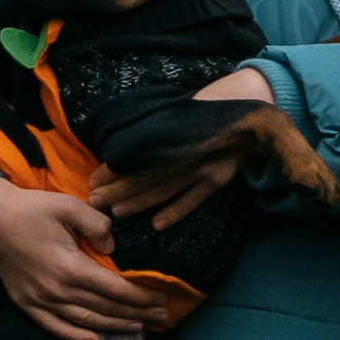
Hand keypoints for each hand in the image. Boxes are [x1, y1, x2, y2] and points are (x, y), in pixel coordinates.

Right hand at [0, 175, 164, 339]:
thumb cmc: (31, 209)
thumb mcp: (69, 206)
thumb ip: (99, 226)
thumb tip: (113, 249)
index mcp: (71, 268)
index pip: (116, 290)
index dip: (141, 297)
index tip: (162, 299)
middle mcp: (57, 290)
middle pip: (105, 308)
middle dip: (137, 314)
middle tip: (162, 318)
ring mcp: (40, 300)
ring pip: (85, 321)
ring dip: (114, 326)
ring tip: (139, 327)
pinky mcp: (26, 303)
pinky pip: (54, 327)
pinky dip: (75, 337)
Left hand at [91, 67, 275, 232]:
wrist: (246, 117)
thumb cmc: (203, 114)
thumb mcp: (175, 115)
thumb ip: (151, 129)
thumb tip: (118, 143)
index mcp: (169, 134)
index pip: (135, 155)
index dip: (113, 170)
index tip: (93, 180)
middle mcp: (183, 152)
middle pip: (145, 174)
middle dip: (118, 189)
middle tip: (95, 200)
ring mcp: (201, 168)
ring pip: (165, 188)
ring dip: (140, 202)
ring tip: (117, 212)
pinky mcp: (217, 180)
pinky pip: (193, 199)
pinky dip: (175, 211)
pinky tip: (157, 224)